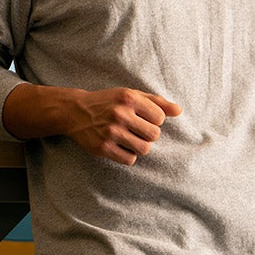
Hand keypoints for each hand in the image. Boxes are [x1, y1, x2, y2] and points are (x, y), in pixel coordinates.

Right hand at [65, 87, 182, 165]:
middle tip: (134, 129)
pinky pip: (130, 160)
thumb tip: (179, 110)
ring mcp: (110, 132)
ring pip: (144, 149)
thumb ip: (156, 102)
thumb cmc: (108, 102)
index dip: (153, 120)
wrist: (75, 112)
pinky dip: (127, 155)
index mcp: (128, 98)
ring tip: (128, 138)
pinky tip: (118, 145)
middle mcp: (119, 114)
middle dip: (147, 134)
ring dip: (139, 145)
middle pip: (154, 135)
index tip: (141, 117)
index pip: (160, 118)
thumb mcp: (130, 95)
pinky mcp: (103, 148)